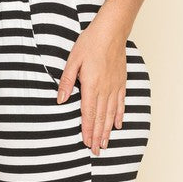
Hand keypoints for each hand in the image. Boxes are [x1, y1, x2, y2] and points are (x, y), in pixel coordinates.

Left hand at [56, 19, 126, 155]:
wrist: (112, 30)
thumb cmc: (91, 43)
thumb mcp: (73, 60)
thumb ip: (67, 82)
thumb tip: (61, 100)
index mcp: (91, 86)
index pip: (88, 114)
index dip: (87, 130)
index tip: (86, 143)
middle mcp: (104, 89)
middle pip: (100, 118)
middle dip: (97, 136)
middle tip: (95, 151)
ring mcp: (114, 87)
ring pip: (111, 114)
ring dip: (107, 130)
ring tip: (105, 144)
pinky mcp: (121, 82)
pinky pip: (120, 103)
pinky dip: (119, 116)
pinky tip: (117, 126)